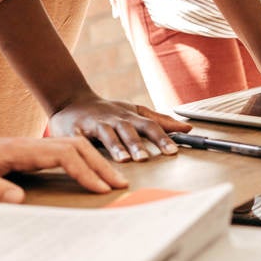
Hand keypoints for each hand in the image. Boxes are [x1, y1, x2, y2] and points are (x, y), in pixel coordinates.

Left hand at [0, 129, 125, 202]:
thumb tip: (19, 200)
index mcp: (20, 150)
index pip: (63, 155)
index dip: (84, 172)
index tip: (99, 189)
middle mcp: (32, 145)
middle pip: (77, 147)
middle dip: (100, 165)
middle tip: (119, 186)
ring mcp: (34, 146)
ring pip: (75, 147)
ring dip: (96, 162)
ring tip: (113, 181)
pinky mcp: (33, 152)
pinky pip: (67, 151)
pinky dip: (85, 160)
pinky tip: (93, 172)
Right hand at [48, 91, 190, 161]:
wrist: (72, 100)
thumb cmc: (109, 111)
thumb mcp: (135, 113)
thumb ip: (161, 121)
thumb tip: (188, 128)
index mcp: (130, 118)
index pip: (150, 126)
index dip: (161, 138)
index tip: (173, 151)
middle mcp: (114, 120)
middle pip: (128, 130)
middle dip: (137, 144)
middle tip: (146, 158)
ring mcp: (94, 124)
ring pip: (107, 135)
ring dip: (116, 146)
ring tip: (124, 159)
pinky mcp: (74, 130)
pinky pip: (80, 139)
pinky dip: (84, 145)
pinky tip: (87, 155)